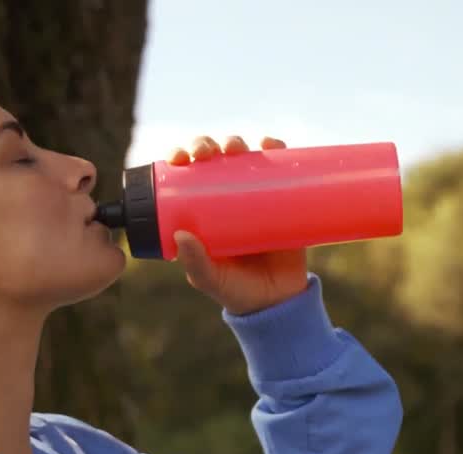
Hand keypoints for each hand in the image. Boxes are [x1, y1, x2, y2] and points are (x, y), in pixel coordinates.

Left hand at [166, 135, 308, 315]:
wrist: (279, 302)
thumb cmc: (237, 291)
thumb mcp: (210, 280)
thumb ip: (196, 263)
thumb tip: (181, 234)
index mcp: (200, 213)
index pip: (185, 176)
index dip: (181, 158)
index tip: (180, 157)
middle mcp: (225, 199)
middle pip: (212, 160)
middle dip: (206, 145)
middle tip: (207, 152)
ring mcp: (255, 197)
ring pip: (242, 158)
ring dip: (236, 143)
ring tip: (236, 148)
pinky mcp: (282, 200)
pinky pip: (279, 168)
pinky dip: (276, 150)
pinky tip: (271, 144)